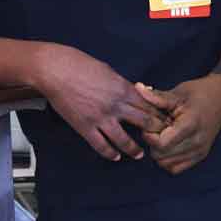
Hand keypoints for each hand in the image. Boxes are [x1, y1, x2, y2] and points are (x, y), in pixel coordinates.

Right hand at [30, 44, 169, 161]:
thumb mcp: (107, 70)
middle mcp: (116, 105)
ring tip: (139, 155)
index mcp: (123, 88)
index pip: (148, 105)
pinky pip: (101, 145)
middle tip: (160, 139)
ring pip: (124, 139)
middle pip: (143, 122)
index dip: (158, 114)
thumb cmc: (79, 64)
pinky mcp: (85, 127)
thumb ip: (121, 84)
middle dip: (154, 131)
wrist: (55, 71)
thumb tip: (132, 92)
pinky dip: (110, 153)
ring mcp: (101, 118)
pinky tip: (115, 157)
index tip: (164, 121)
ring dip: (134, 149)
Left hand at [136, 75, 220, 175]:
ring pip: (166, 164)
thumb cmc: (199, 93)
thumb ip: (157, 97)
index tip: (150, 123)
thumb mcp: (178, 93)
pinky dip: (168, 160)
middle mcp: (196, 142)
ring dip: (159, 152)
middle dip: (152, 143)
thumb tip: (137, 88)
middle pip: (160, 155)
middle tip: (156, 128)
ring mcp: (199, 151)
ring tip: (164, 135)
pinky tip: (169, 145)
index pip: (160, 143)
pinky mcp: (200, 156)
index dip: (149, 135)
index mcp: (190, 125)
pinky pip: (175, 168)